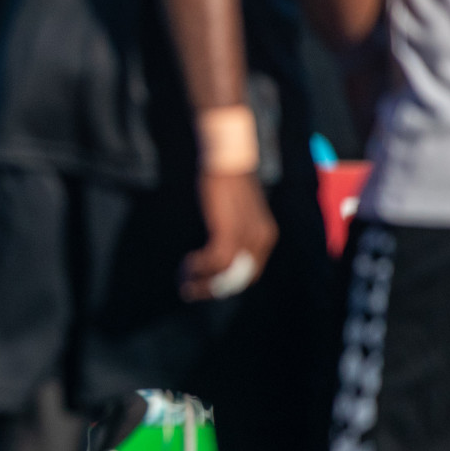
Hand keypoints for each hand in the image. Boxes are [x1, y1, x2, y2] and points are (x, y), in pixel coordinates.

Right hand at [180, 172, 276, 301]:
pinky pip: (215, 260)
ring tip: (183, 279)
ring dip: (201, 280)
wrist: (225, 159)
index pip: (250, 275)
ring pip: (224, 273)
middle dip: (211, 289)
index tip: (203, 287)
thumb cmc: (226, 181)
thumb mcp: (235, 212)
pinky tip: (186, 264)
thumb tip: (217, 255)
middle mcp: (261, 239)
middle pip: (239, 279)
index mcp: (266, 236)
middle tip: (188, 291)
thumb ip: (233, 232)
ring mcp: (247, 235)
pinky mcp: (229, 230)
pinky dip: (199, 267)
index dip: (226, 286)